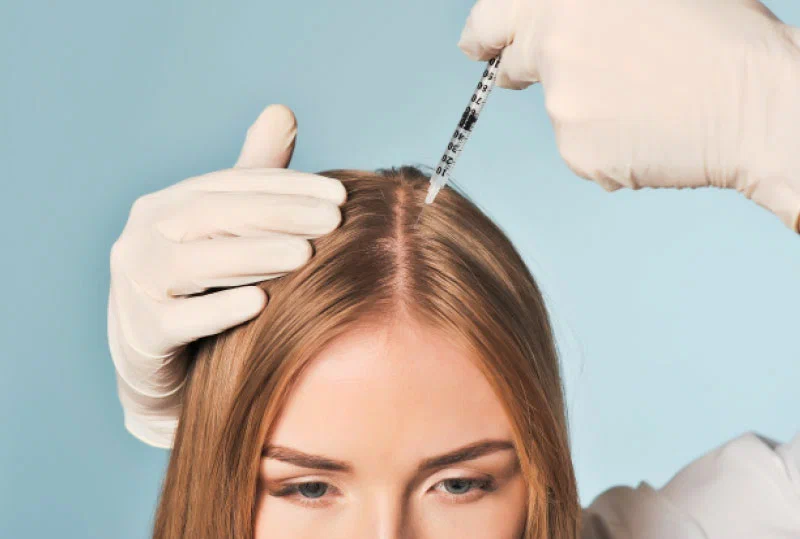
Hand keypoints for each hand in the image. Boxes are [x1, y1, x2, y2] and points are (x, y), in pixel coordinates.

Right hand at [107, 104, 345, 447]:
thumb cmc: (203, 289)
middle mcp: (142, 236)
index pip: (231, 187)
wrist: (161, 365)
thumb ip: (252, 177)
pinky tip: (260, 302)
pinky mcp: (139, 334)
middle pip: (213, 215)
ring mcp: (134, 285)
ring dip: (253, 254)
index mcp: (166, 206)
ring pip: (195, 263)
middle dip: (277, 214)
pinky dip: (218, 309)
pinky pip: (179, 320)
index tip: (338, 195)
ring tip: (305, 253)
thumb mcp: (226, 232)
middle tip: (333, 220)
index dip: (286, 188)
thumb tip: (283, 111)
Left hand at [459, 0, 799, 230]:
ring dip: (591, 107)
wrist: (759, 104)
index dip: (482, 36)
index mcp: (564, 1)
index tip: (477, 48)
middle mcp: (551, 50)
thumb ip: (584, 4)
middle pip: (520, 67)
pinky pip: (582, 148)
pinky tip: (652, 131)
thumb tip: (555, 15)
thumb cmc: (720, 34)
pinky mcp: (578, 152)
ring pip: (562, 110)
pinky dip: (607, 143)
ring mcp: (561, 105)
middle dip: (535, 71)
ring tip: (653, 98)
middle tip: (583, 75)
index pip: (492, 18)